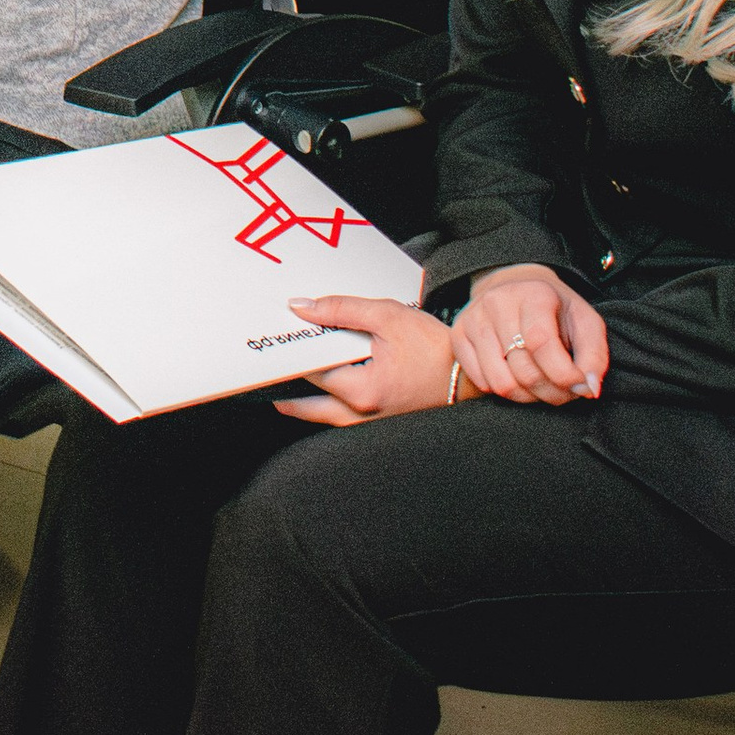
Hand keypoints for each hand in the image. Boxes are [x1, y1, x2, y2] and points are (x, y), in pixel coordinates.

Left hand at [274, 297, 462, 426]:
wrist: (471, 377)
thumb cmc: (435, 349)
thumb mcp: (387, 317)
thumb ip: (341, 310)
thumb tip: (302, 308)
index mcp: (361, 391)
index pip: (310, 370)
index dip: (289, 353)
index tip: (271, 342)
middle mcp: (362, 416)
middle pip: (306, 404)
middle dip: (284, 388)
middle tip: (263, 373)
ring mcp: (371, 426)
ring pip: (323, 417)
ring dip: (303, 400)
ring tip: (285, 381)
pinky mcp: (379, 426)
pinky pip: (341, 420)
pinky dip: (326, 405)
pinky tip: (320, 390)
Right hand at [451, 263, 607, 404]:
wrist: (516, 287)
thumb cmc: (556, 311)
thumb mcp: (586, 323)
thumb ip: (595, 356)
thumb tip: (589, 389)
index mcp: (533, 294)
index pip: (541, 343)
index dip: (564, 375)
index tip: (580, 386)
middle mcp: (497, 302)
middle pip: (523, 369)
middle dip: (551, 392)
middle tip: (563, 391)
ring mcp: (473, 319)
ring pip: (501, 382)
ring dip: (527, 397)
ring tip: (541, 387)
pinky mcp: (458, 336)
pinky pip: (481, 382)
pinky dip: (504, 392)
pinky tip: (518, 379)